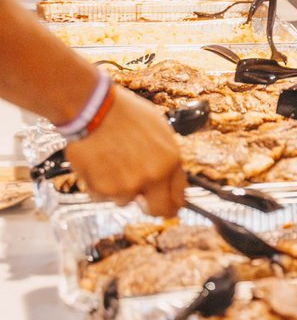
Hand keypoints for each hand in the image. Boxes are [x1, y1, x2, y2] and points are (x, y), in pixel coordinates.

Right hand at [67, 87, 185, 215]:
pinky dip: (100, 186)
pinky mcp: (103, 190)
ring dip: (120, 189)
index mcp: (170, 159)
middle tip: (142, 199)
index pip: (179, 196)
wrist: (94, 109)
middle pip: (159, 210)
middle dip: (151, 206)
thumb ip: (166, 157)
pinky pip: (103, 196)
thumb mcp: (159, 130)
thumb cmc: (125, 113)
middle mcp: (152, 176)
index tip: (169, 204)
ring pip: (126, 200)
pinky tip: (98, 164)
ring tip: (112, 162)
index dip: (174, 202)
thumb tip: (169, 176)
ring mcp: (127, 185)